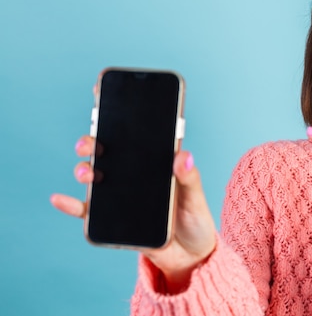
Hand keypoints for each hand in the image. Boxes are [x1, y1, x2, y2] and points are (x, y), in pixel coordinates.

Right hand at [50, 136, 216, 293]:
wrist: (189, 255)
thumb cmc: (194, 219)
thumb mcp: (195, 197)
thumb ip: (190, 178)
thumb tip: (183, 156)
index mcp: (153, 165)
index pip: (132, 140)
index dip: (116, 124)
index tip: (105, 112)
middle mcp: (132, 177)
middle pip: (106, 154)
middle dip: (91, 144)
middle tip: (88, 145)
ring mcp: (120, 197)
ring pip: (94, 178)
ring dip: (83, 171)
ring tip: (86, 174)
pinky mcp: (112, 220)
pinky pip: (87, 211)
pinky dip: (71, 205)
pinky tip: (59, 199)